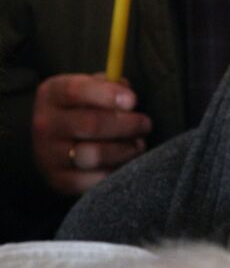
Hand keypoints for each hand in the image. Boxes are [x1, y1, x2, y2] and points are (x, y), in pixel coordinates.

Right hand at [32, 73, 151, 195]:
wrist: (57, 144)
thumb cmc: (84, 110)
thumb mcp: (90, 90)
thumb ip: (109, 86)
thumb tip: (127, 95)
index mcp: (52, 94)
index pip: (76, 91)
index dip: (108, 95)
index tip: (133, 101)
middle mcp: (46, 125)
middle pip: (91, 125)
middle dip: (126, 125)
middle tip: (145, 124)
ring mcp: (49, 155)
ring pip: (94, 155)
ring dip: (125, 150)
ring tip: (138, 145)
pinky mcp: (60, 181)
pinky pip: (96, 180)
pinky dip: (117, 172)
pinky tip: (125, 163)